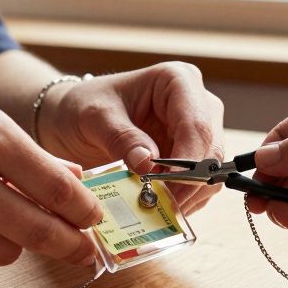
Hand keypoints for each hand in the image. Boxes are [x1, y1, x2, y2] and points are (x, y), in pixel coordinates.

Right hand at [0, 74, 101, 266]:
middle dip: (72, 245)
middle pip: (41, 231)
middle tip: (85, 251)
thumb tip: (69, 181)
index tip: (95, 218)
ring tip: (8, 221)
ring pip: (5, 251)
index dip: (84, 210)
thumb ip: (16, 149)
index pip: (57, 187)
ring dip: (16, 241)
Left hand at [39, 62, 225, 213]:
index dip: (187, 160)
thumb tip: (148, 165)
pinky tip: (157, 207)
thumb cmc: (85, 107)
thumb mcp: (95, 118)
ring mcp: (199, 133)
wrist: (76, 119)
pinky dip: (183, 200)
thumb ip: (121, 138)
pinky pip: (200, 186)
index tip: (165, 187)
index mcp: (178, 81)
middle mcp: (198, 104)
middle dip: (188, 182)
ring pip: (211, 173)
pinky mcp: (193, 159)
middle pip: (210, 150)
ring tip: (154, 207)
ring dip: (186, 195)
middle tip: (159, 205)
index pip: (196, 124)